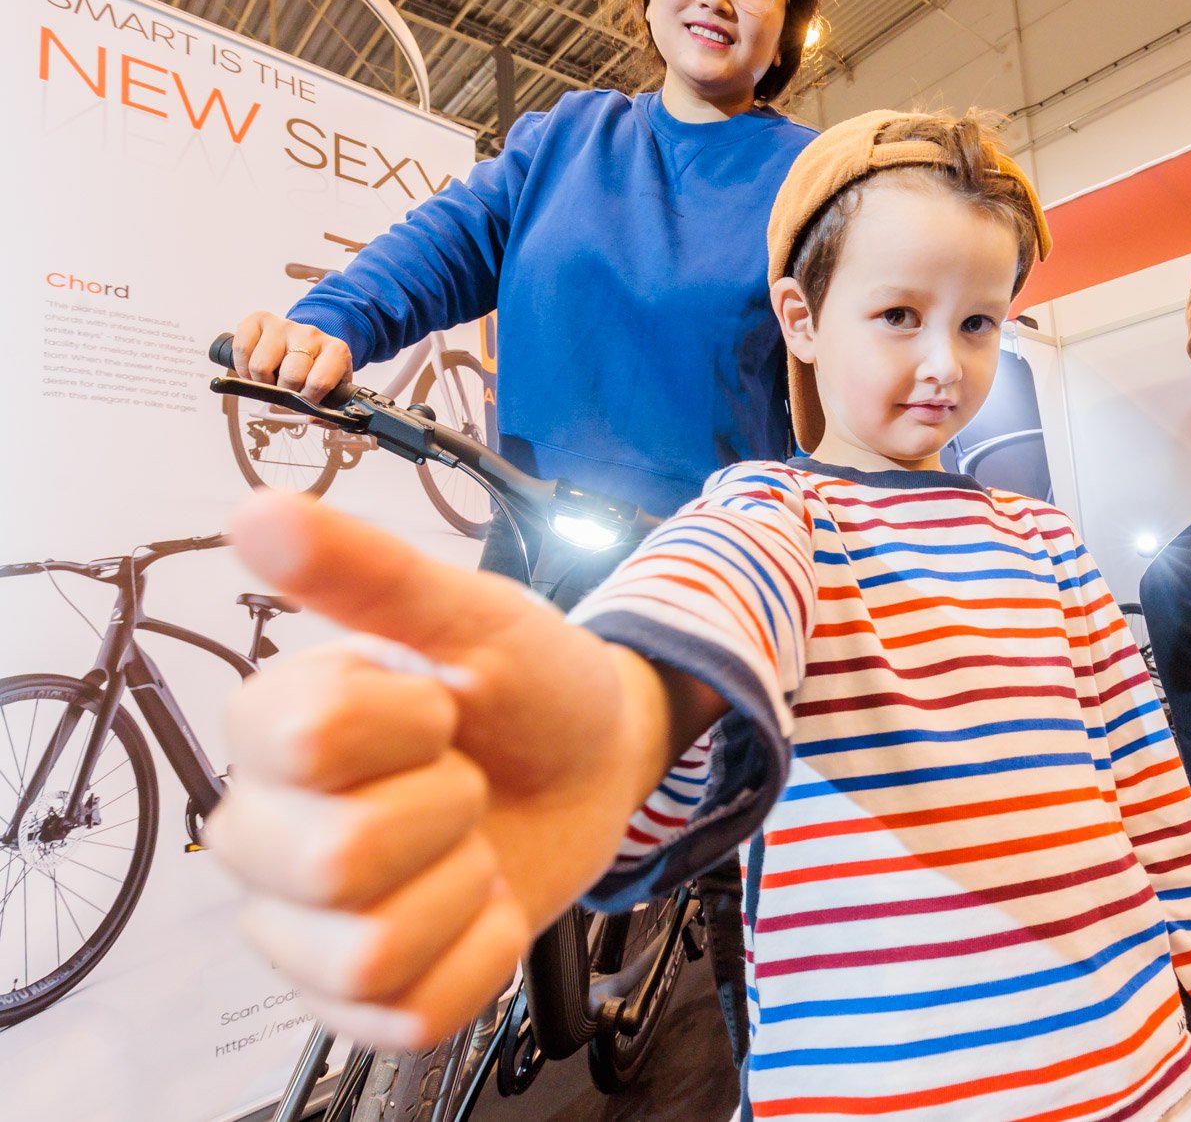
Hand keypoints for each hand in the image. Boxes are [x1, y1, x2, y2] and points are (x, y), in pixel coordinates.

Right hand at [204, 492, 675, 1050]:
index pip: (304, 743)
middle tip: (465, 780)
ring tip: (471, 843)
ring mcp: (301, 927)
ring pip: (371, 953)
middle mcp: (263, 833)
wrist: (597, 760)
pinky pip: (412, 1015)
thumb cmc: (527, 685)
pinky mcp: (356, 999)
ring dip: (464, 889)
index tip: (439, 705)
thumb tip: (257, 512)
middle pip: (334, 865)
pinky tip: (480, 904)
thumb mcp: (473, 617)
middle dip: (446, 811)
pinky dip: (480, 957)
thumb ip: (370, 574)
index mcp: (270, 730)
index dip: (409, 724)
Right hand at [232, 310, 354, 401]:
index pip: (319, 382)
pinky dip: (242, 368)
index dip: (308, 400)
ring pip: (261, 365)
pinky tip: (253, 372)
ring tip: (269, 382)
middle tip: (284, 394)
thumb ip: (329, 411)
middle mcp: (311, 334)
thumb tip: (313, 418)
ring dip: (261, 383)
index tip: (304, 404)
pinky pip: (241, 349)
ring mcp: (285, 324)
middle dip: (284, 393)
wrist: (307, 342)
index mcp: (336, 351)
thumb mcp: (332, 389)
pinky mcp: (260, 319)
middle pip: (289, 375)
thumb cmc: (317, 369)